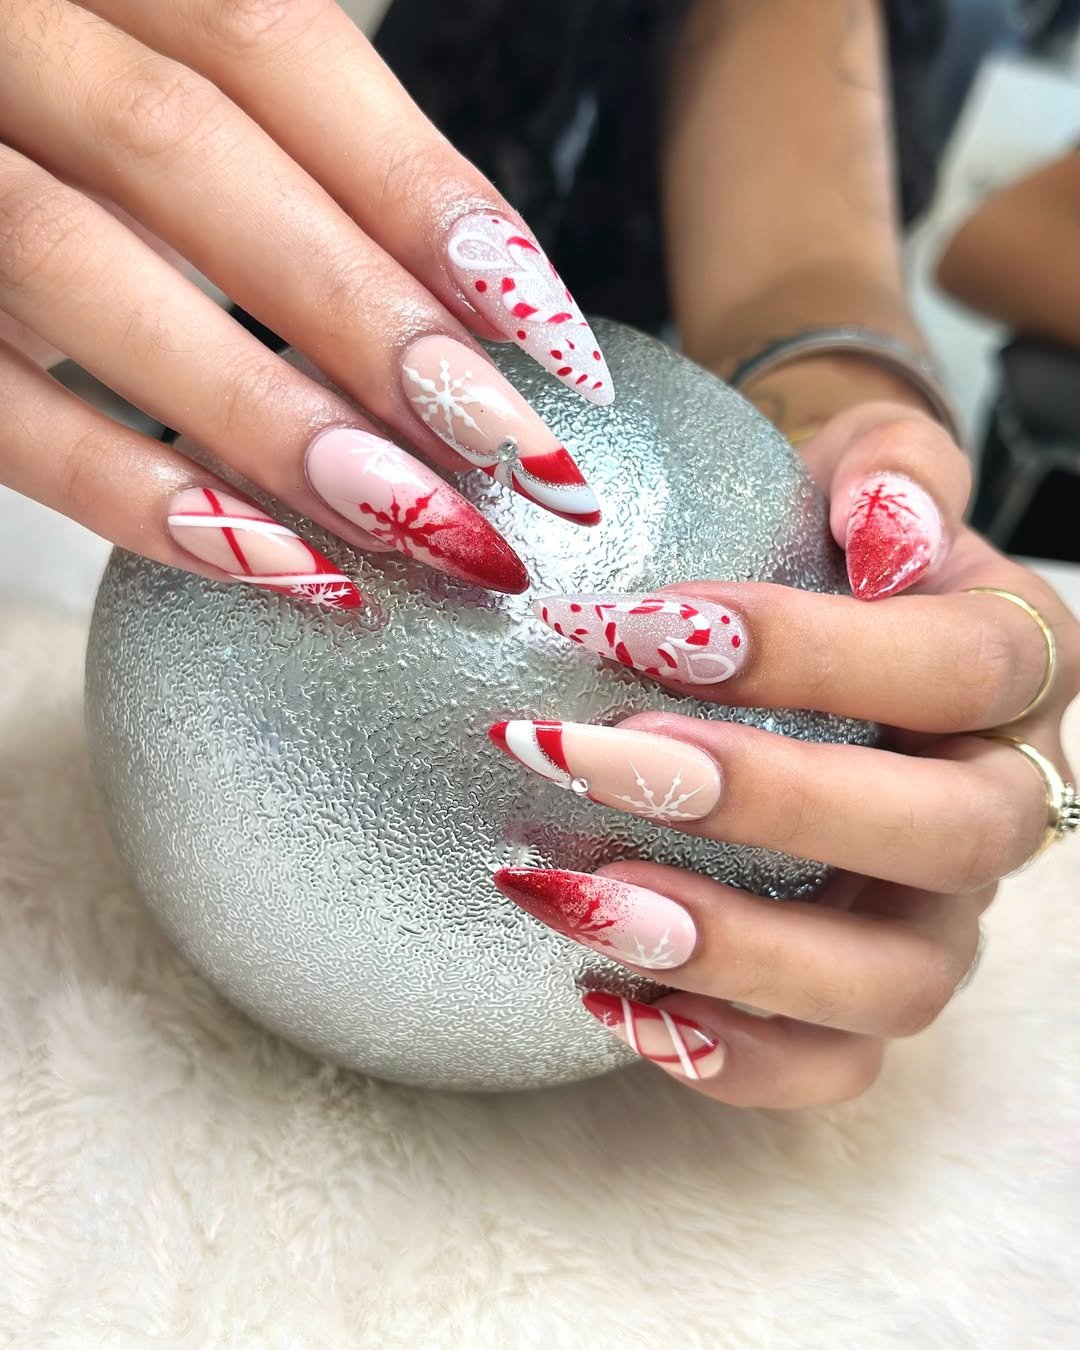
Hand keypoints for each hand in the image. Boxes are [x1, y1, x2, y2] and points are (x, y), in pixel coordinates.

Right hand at [0, 0, 612, 606]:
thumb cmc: (35, 129)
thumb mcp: (139, 101)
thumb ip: (260, 174)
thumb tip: (455, 326)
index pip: (272, 42)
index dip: (423, 192)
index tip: (551, 340)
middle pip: (188, 152)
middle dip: (364, 316)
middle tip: (507, 459)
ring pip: (74, 260)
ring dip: (261, 410)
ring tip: (412, 524)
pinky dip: (121, 485)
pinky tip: (262, 560)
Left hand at [486, 405, 1079, 1105]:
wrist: (799, 625)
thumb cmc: (822, 541)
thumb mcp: (860, 464)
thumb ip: (892, 468)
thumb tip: (886, 525)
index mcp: (1017, 669)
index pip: (962, 667)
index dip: (817, 651)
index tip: (646, 623)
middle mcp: (1001, 803)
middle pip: (947, 833)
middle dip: (769, 801)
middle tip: (598, 757)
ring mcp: (940, 917)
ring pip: (895, 978)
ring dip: (736, 948)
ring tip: (581, 897)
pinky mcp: (866, 1000)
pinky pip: (835, 1064)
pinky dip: (730, 1053)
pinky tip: (605, 995)